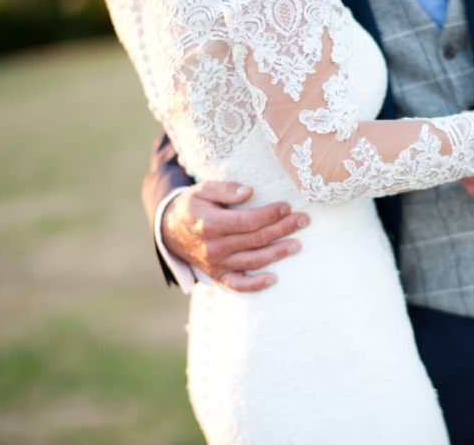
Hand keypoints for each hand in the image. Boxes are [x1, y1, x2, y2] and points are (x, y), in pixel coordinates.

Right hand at [161, 181, 309, 291]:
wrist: (169, 230)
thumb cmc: (193, 205)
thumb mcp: (203, 189)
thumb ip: (225, 189)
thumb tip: (249, 192)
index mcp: (210, 224)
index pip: (247, 221)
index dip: (270, 215)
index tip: (287, 206)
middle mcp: (214, 247)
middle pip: (255, 240)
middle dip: (282, 229)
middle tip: (303, 221)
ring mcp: (216, 264)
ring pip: (252, 261)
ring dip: (277, 254)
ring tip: (297, 245)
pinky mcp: (217, 275)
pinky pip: (238, 285)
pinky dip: (256, 285)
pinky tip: (274, 278)